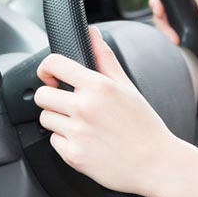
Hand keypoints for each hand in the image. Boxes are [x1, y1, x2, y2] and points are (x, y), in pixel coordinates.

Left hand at [35, 27, 184, 196]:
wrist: (156, 163)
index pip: (53, 64)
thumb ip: (105, 58)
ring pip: (45, 119)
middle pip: (41, 95)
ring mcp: (77, 133)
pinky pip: (54, 142)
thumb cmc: (144, 125)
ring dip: (58, 120)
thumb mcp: (127, 87)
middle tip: (68, 103)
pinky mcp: (73, 156)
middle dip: (52, 97)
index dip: (46, 68)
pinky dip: (65, 141)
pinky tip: (86, 140)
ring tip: (81, 124)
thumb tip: (92, 33)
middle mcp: (84, 108)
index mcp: (98, 86)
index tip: (50, 75)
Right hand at [149, 0, 197, 90]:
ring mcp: (195, 27)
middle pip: (168, 8)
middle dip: (162, 19)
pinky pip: (175, 39)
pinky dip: (172, 43)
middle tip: (169, 30)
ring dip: (167, 33)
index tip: (159, 8)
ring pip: (169, 25)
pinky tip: (178, 47)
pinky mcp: (195, 43)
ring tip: (176, 42)